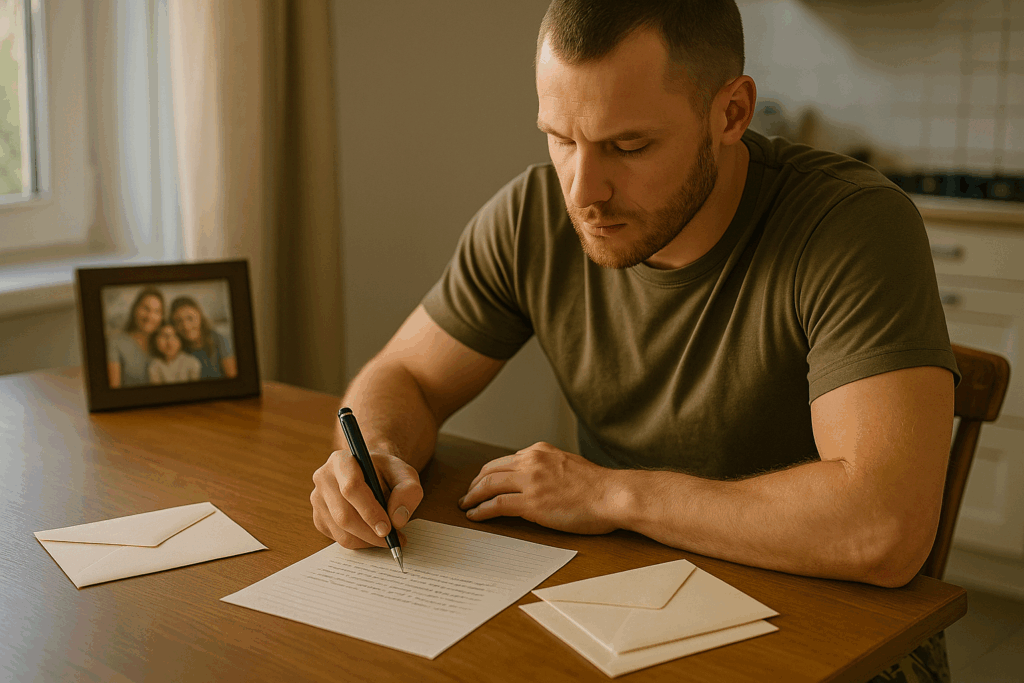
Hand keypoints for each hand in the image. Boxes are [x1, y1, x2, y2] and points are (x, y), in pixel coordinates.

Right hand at [311, 449, 422, 548]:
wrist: (373, 474)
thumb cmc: (387, 473)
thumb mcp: (405, 474)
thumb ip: (408, 492)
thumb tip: (397, 520)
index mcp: (341, 461)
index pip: (351, 488)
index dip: (369, 511)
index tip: (387, 529)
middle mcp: (324, 479)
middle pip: (343, 515)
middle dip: (370, 533)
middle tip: (393, 540)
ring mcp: (318, 500)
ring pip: (341, 531)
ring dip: (367, 541)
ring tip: (387, 538)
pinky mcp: (319, 518)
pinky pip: (338, 539)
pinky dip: (360, 543)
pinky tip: (373, 534)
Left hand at [458, 442, 618, 534]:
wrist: (613, 495)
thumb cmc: (599, 486)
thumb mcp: (570, 464)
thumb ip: (550, 468)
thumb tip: (539, 479)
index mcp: (540, 451)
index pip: (505, 460)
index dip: (489, 473)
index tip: (483, 483)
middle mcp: (531, 462)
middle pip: (490, 470)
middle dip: (475, 484)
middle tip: (467, 495)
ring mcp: (530, 482)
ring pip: (488, 486)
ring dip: (472, 497)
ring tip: (465, 506)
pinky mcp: (531, 503)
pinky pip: (496, 505)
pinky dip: (481, 510)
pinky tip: (475, 516)